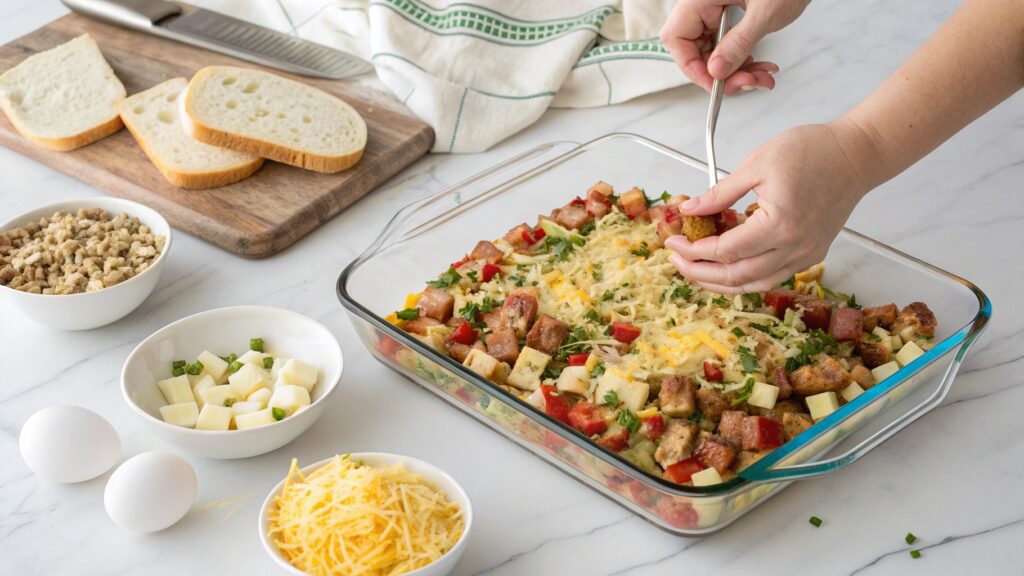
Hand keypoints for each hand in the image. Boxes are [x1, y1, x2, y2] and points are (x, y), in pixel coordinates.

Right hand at [660, 0, 809, 93]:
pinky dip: (743, 60)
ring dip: (736, 71)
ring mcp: (715, 9)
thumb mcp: (765, 12)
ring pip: (713, 51)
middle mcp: (703, 3)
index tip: (716, 84)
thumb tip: (716, 71)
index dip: (693, 67)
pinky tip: (761, 67)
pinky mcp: (728, 15)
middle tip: (746, 83)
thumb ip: (739, 42)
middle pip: (694, 49)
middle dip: (721, 73)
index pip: (677, 38)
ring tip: (761, 77)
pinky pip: (726, 45)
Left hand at [665, 120, 879, 292]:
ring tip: (695, 269)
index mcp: (780, 223)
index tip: (673, 242)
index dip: (694, 250)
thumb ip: (720, 193)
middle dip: (700, 273)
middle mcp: (795, 246)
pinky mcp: (811, 254)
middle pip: (737, 276)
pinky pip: (771, 276)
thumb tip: (688, 210)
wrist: (856, 155)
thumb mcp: (756, 164)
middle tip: (676, 260)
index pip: (726, 251)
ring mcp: (806, 254)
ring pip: (754, 283)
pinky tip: (725, 267)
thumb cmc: (812, 151)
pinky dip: (744, 277)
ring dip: (720, 282)